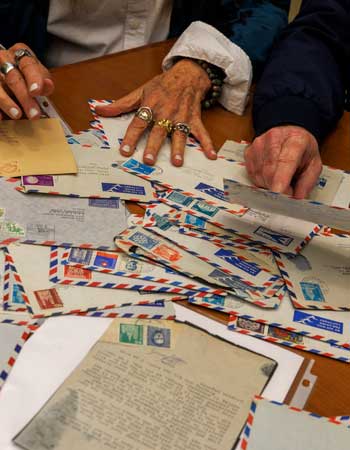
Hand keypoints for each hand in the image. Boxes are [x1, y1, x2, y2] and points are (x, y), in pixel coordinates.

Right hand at [0, 43, 53, 119]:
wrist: (6, 71)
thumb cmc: (25, 75)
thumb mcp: (37, 74)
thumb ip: (43, 80)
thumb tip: (48, 85)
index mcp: (20, 54)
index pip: (28, 65)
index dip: (33, 78)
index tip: (36, 92)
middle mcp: (4, 59)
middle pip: (13, 78)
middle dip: (24, 97)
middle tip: (34, 114)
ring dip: (7, 102)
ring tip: (17, 115)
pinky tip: (2, 118)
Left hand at [95, 59, 216, 166]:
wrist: (187, 74)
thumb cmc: (162, 85)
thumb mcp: (140, 91)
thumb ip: (120, 104)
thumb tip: (99, 110)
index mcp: (150, 105)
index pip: (138, 123)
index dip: (131, 137)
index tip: (125, 151)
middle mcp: (166, 112)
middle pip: (158, 131)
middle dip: (153, 146)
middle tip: (149, 160)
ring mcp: (181, 116)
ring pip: (179, 134)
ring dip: (178, 148)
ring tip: (176, 162)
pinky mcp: (194, 119)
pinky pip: (201, 132)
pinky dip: (207, 143)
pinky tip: (211, 155)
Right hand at [244, 125, 321, 198]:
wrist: (288, 132)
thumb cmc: (302, 150)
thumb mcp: (313, 165)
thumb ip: (306, 183)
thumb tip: (295, 199)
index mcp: (295, 141)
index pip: (285, 162)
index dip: (281, 180)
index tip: (279, 194)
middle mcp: (273, 140)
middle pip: (270, 173)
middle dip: (278, 188)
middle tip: (288, 190)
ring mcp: (258, 146)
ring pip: (260, 176)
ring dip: (270, 184)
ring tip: (280, 177)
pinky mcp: (248, 152)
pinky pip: (253, 175)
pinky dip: (262, 180)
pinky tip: (270, 174)